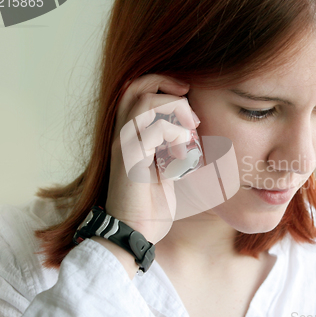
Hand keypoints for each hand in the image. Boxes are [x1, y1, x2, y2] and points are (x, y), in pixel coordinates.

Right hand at [105, 74, 198, 244]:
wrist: (134, 233)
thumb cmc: (151, 204)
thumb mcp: (167, 169)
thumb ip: (173, 147)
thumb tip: (193, 130)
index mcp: (130, 135)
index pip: (136, 88)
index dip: (162, 82)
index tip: (187, 94)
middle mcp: (122, 134)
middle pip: (136, 85)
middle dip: (168, 86)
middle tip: (191, 114)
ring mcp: (123, 145)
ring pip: (145, 102)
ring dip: (176, 112)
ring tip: (190, 136)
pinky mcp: (130, 159)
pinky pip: (156, 129)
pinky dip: (178, 138)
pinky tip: (184, 158)